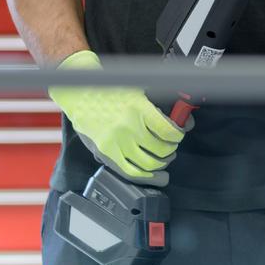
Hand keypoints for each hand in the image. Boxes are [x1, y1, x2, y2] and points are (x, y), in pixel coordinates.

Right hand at [48, 49, 186, 185]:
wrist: (81, 95)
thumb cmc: (111, 90)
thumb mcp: (139, 89)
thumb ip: (160, 103)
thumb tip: (183, 118)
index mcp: (138, 108)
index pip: (167, 130)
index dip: (178, 135)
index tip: (180, 133)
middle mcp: (128, 127)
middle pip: (160, 149)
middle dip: (171, 149)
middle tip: (172, 146)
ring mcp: (116, 143)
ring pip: (148, 163)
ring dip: (161, 163)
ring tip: (164, 158)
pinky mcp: (105, 153)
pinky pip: (129, 171)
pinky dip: (145, 176)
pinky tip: (153, 173)